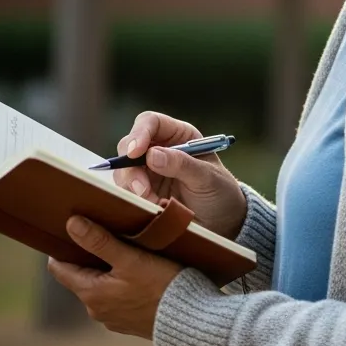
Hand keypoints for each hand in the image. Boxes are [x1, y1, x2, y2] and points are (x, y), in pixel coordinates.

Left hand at [46, 215, 182, 339]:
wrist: (191, 320)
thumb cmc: (161, 286)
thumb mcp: (131, 258)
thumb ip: (100, 241)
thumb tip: (72, 223)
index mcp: (90, 293)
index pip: (59, 268)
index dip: (64, 248)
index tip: (76, 234)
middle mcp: (95, 310)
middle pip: (81, 278)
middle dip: (92, 260)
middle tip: (111, 240)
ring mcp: (112, 319)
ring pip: (101, 290)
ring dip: (110, 275)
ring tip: (131, 259)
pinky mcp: (129, 325)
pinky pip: (118, 302)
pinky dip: (124, 289)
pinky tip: (143, 281)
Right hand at [114, 111, 247, 239]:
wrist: (222, 222)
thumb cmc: (221, 193)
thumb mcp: (208, 178)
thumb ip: (182, 165)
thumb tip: (151, 155)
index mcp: (179, 136)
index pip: (151, 122)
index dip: (139, 133)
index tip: (135, 153)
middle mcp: (159, 149)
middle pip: (129, 146)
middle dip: (130, 167)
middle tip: (142, 189)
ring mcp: (148, 170)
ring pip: (123, 170)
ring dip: (132, 187)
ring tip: (154, 202)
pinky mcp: (142, 191)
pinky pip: (125, 191)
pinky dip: (133, 199)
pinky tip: (152, 207)